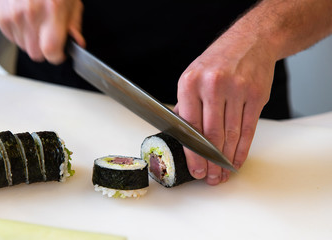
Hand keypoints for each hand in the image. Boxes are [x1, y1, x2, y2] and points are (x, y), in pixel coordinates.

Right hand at [0, 0, 84, 63]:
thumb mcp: (72, 2)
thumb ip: (74, 25)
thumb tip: (76, 42)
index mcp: (52, 10)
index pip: (51, 50)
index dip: (57, 56)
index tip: (59, 54)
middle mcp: (31, 13)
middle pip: (36, 53)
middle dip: (45, 50)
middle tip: (49, 37)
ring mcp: (13, 14)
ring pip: (23, 47)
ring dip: (31, 41)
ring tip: (37, 23)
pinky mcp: (1, 15)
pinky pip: (11, 38)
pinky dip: (20, 33)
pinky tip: (26, 20)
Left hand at [175, 27, 275, 185]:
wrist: (250, 41)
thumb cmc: (217, 61)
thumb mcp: (193, 75)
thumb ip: (186, 105)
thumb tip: (182, 134)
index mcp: (190, 83)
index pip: (189, 125)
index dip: (193, 152)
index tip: (196, 169)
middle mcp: (212, 85)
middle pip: (211, 134)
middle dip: (210, 161)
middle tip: (210, 177)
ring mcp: (236, 90)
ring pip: (231, 134)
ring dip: (226, 159)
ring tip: (223, 173)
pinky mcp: (256, 95)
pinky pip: (249, 129)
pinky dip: (243, 149)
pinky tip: (237, 160)